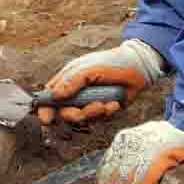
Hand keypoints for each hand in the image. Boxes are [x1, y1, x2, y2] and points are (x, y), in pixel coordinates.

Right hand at [35, 39, 165, 126]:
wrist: (139, 69)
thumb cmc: (111, 63)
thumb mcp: (88, 69)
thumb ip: (70, 82)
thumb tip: (54, 96)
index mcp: (67, 81)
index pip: (49, 97)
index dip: (45, 109)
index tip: (47, 119)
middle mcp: (75, 93)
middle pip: (64, 113)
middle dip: (77, 114)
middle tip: (94, 107)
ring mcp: (88, 103)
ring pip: (81, 119)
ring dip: (95, 113)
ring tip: (108, 104)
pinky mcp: (102, 111)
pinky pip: (98, 120)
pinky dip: (107, 113)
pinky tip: (115, 104)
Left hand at [96, 121, 183, 183]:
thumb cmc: (172, 140)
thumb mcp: (144, 144)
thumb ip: (131, 159)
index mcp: (125, 139)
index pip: (106, 167)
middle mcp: (131, 142)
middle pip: (113, 175)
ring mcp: (145, 147)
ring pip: (126, 179)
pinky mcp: (160, 154)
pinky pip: (143, 180)